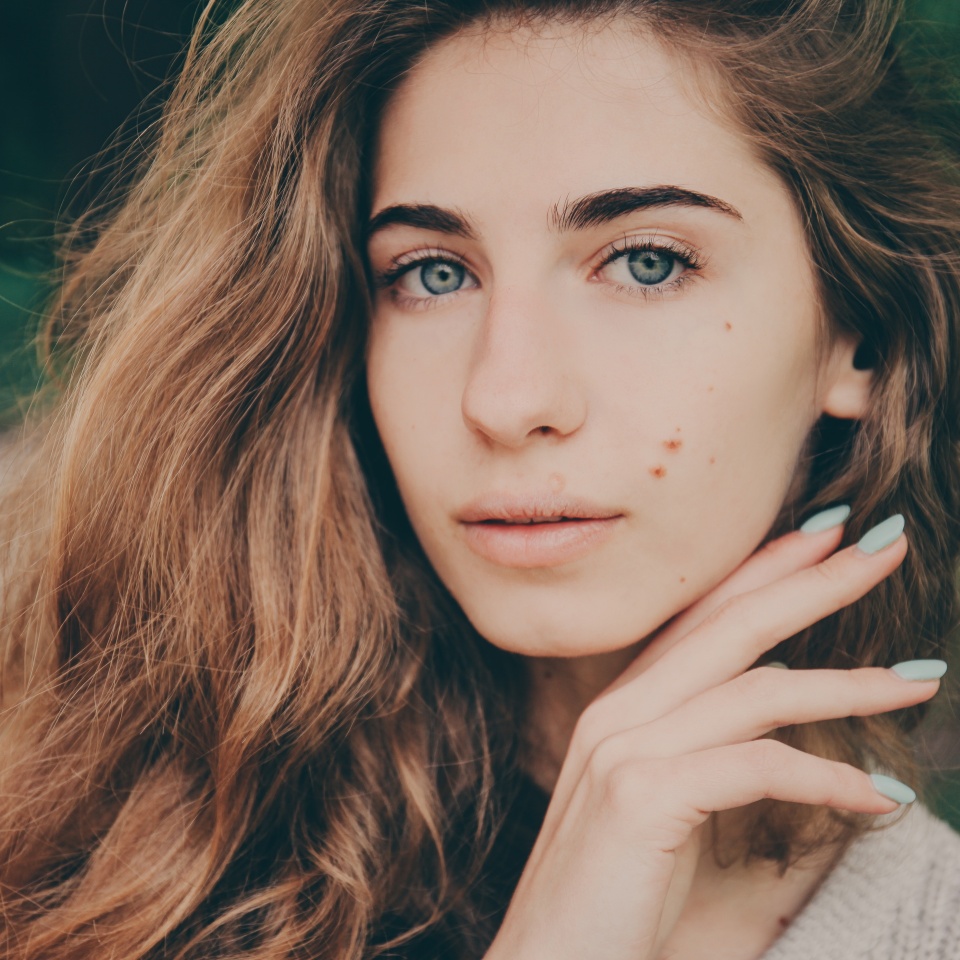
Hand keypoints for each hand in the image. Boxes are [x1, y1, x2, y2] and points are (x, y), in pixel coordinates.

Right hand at [484, 516, 938, 959]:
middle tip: (883, 544)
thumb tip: (806, 755)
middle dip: (813, 580)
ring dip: (848, 682)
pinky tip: (878, 795)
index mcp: (622, 710)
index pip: (702, 618)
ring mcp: (623, 748)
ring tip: (920, 678)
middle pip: (731, 625)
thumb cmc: (617, 910)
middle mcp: (618, 713)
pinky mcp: (640, 795)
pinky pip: (755, 765)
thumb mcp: (679, 830)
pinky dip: (826, 776)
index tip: (824, 539)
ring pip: (755, 688)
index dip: (764, 571)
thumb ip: (731, 781)